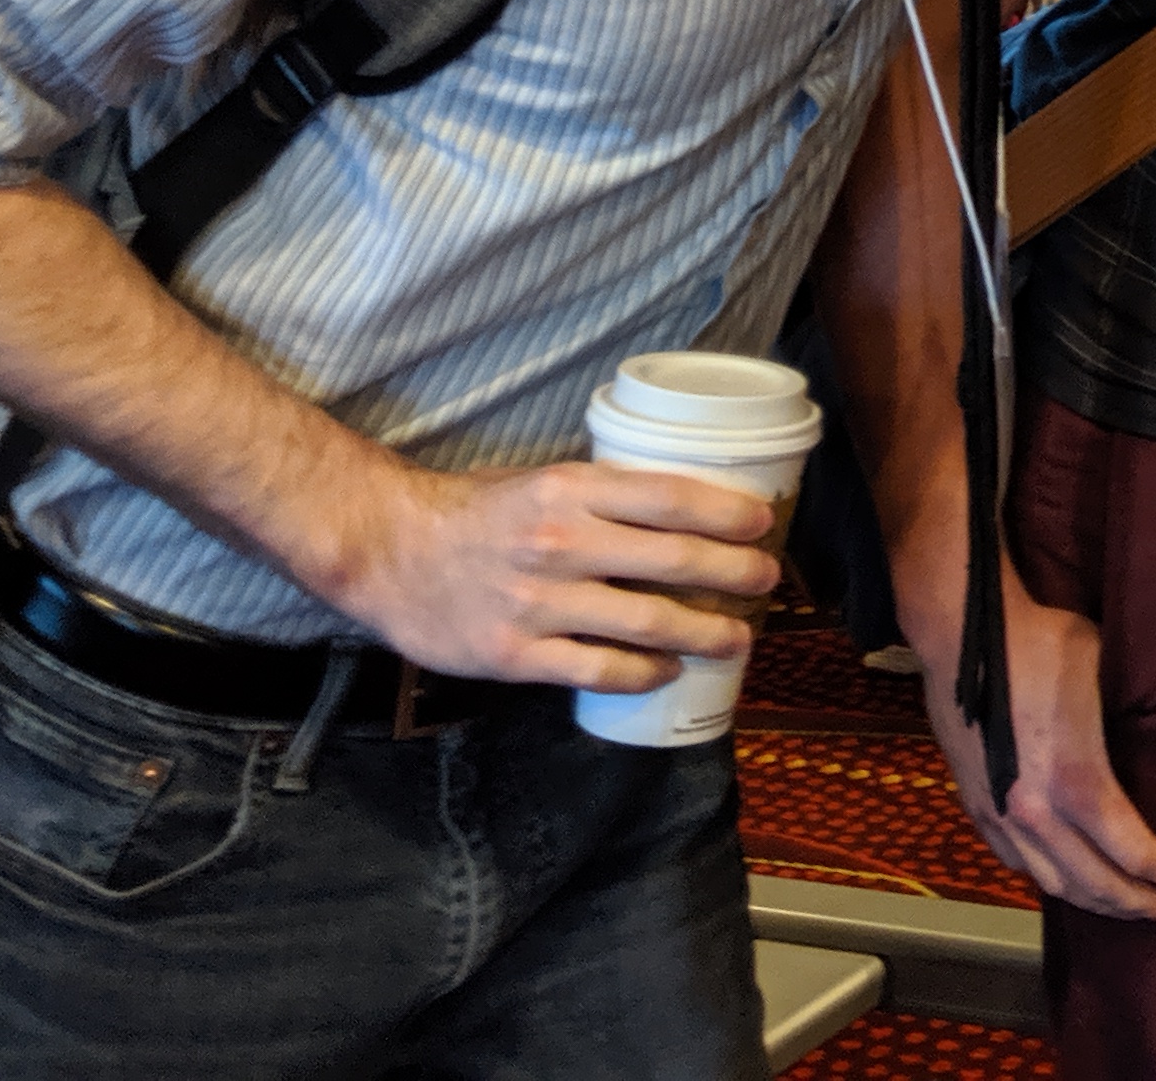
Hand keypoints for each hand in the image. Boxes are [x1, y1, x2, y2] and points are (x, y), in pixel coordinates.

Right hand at [301, 454, 779, 689]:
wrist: (387, 552)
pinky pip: (597, 669)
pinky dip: (643, 674)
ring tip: (737, 637)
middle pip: (672, 560)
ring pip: (646, 623)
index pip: (669, 497)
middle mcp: (561, 542)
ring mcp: (538, 602)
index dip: (726, 513)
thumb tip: (678, 509)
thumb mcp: (540, 481)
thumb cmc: (472, 513)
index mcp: (571, 490)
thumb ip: (601, 496)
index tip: (763, 524)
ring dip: (704, 632)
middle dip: (734, 574)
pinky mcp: (514, 654)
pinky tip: (666, 671)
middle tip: (768, 581)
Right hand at [925, 585, 1155, 921]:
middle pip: (1096, 886)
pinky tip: (1069, 877)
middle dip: (1141, 906)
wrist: (962, 633)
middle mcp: (1037, 813)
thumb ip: (1131, 716)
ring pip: (1053, 885)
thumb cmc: (1041, 643)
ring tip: (1128, 904)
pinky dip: (1050, 879)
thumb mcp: (1108, 672)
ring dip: (1096, 903)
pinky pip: (1018, 864)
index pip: (1135, 853)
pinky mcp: (978, 806)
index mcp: (1077, 782)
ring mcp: (1002, 815)